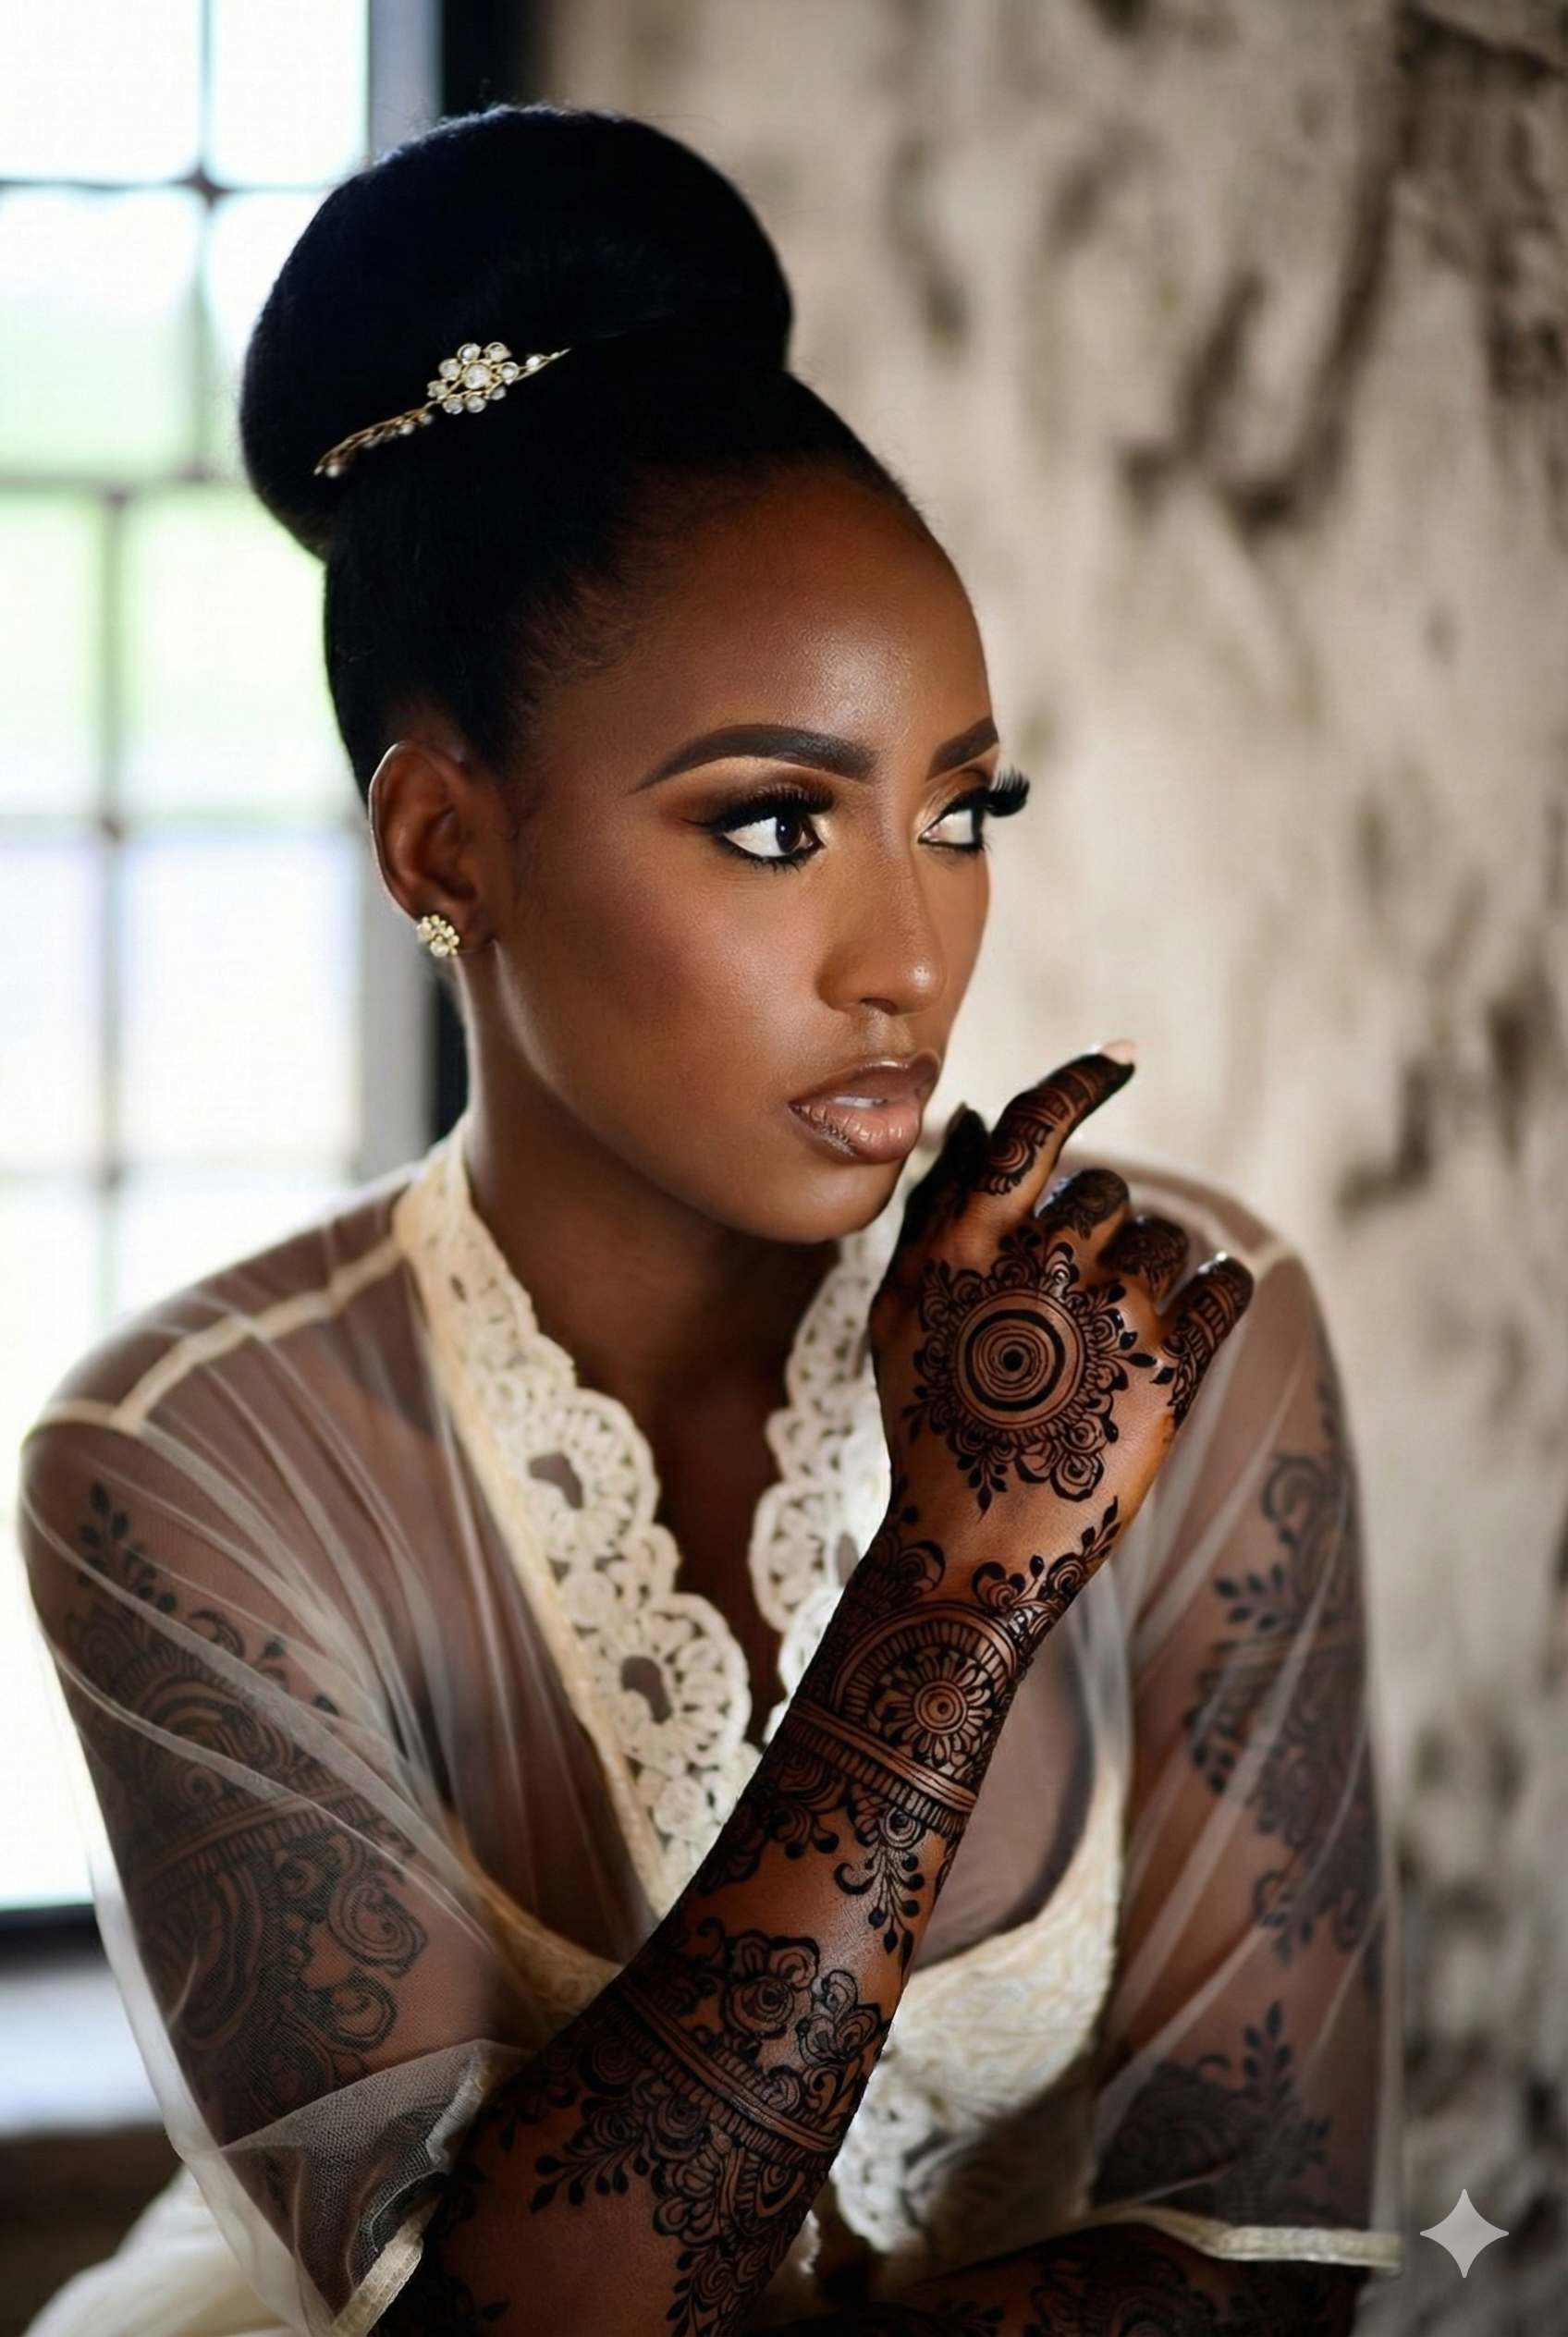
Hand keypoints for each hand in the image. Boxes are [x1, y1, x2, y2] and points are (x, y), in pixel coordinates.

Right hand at [868, 1052, 1252, 1580]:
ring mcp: (1111, 1312)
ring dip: (1151, 1270)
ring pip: (1166, 1238)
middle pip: (1105, 1190)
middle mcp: (1043, 1260)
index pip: (1038, 1121)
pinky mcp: (1173, 1368)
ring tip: (1113, 1336)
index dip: (1085, 1077)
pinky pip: (1227, 1285)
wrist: (971, 1550)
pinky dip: (1222, 1287)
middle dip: (1096, 1229)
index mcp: (969, 1239)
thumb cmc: (928, 1425)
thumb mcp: (903, 1310)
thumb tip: (972, 1117)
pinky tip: (1202, 1309)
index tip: (1123, 1058)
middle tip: (1072, 1299)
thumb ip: (937, 1208)